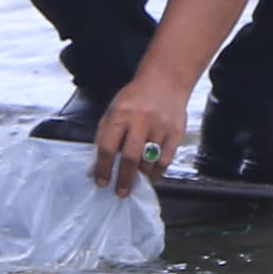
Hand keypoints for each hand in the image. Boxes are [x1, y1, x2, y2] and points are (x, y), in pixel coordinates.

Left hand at [91, 71, 193, 196]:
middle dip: (124, 180)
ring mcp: (160, 127)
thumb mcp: (114, 109)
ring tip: (135, 183)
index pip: (108, 146)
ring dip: (141, 176)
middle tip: (120, 192)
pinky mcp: (176, 132)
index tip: (101, 182)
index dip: (103, 168)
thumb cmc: (135, 98)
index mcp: (120, 113)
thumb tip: (97, 162)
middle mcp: (141, 120)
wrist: (165, 81)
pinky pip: (166, 160)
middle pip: (130, 158)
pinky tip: (151, 176)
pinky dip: (157, 172)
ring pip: (149, 161)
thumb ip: (105, 133)